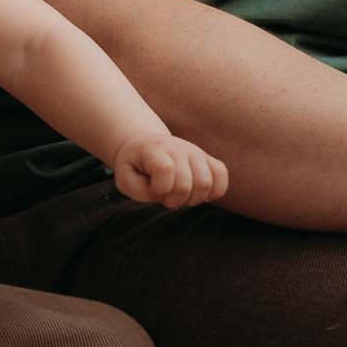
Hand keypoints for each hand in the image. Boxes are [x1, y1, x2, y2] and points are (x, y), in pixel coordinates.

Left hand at [110, 132, 229, 208]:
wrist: (145, 146)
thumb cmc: (134, 166)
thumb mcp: (125, 179)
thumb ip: (139, 190)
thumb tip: (163, 193)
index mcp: (154, 150)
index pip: (165, 170)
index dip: (158, 189)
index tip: (151, 189)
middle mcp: (178, 147)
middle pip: (186, 184)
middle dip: (173, 201)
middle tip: (164, 196)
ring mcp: (195, 152)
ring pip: (206, 183)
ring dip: (192, 199)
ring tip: (179, 194)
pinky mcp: (208, 159)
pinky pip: (222, 175)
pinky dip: (215, 191)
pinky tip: (200, 195)